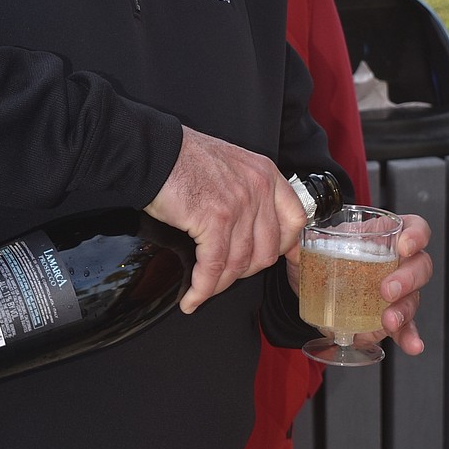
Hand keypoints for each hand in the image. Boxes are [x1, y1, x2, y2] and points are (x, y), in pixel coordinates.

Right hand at [144, 125, 305, 313]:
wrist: (154, 153)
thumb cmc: (184, 158)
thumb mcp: (232, 165)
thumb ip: (250, 192)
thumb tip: (256, 228)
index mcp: (265, 173)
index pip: (294, 219)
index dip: (285, 247)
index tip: (272, 259)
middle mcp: (258, 188)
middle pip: (267, 250)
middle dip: (246, 270)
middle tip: (228, 273)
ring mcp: (239, 205)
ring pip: (239, 263)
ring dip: (220, 283)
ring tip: (205, 288)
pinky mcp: (215, 220)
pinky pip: (214, 267)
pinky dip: (202, 288)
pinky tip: (192, 296)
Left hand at [284, 211, 431, 355]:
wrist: (309, 282)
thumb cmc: (318, 253)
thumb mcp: (313, 239)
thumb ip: (305, 237)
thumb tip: (293, 241)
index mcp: (382, 234)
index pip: (414, 227)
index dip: (416, 234)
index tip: (403, 246)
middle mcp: (396, 261)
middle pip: (420, 265)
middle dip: (407, 279)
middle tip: (387, 290)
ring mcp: (398, 291)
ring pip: (413, 298)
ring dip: (404, 310)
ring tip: (388, 321)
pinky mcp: (390, 316)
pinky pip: (405, 327)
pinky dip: (408, 336)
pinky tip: (412, 345)